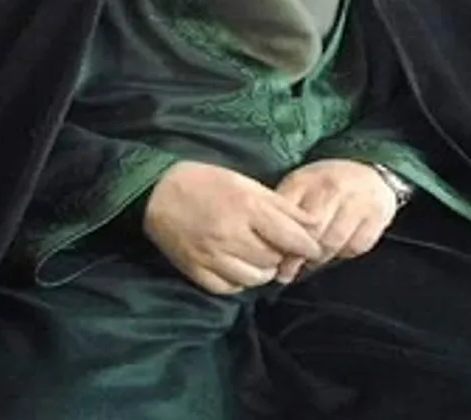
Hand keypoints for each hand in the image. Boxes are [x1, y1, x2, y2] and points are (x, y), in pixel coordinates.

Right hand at [143, 161, 322, 294]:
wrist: (156, 191)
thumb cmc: (206, 181)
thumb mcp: (245, 183)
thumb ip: (280, 205)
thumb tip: (312, 223)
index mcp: (247, 207)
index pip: (291, 237)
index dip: (308, 246)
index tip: (314, 249)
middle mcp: (232, 234)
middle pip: (274, 260)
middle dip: (282, 255)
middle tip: (279, 247)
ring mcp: (213, 256)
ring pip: (255, 278)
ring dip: (263, 270)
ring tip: (258, 258)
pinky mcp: (197, 272)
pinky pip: (230, 288)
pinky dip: (239, 281)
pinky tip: (237, 266)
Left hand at [274, 159, 397, 283]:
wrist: (368, 174)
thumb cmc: (326, 186)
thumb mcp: (299, 188)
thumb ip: (284, 211)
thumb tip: (266, 246)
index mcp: (304, 180)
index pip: (287, 217)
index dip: (279, 243)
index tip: (273, 260)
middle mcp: (330, 188)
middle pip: (309, 233)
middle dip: (297, 257)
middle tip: (288, 271)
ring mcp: (354, 201)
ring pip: (331, 243)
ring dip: (319, 258)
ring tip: (312, 260)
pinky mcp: (375, 217)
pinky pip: (354, 247)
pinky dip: (344, 252)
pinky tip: (337, 248)